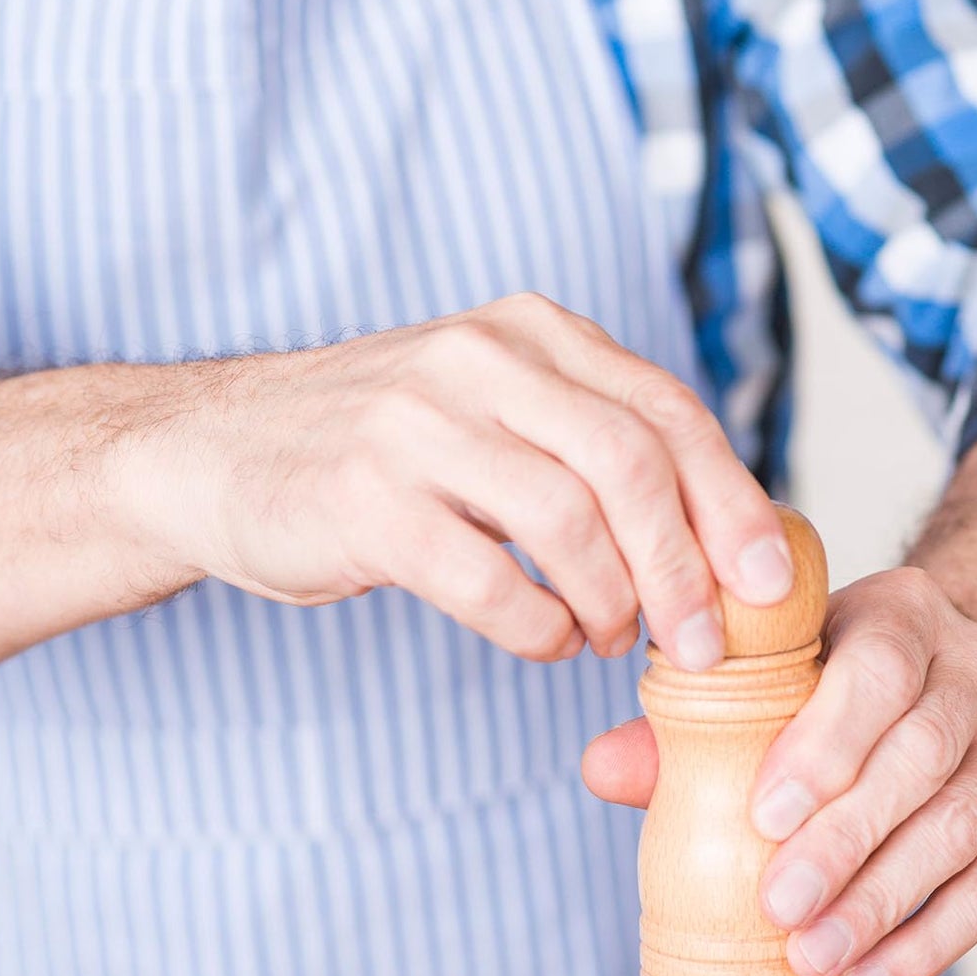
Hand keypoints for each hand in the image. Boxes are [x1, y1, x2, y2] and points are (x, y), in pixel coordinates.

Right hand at [130, 294, 793, 665]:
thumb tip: (716, 532)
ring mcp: (416, 427)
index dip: (731, 503)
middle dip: (687, 569)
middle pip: (632, 466)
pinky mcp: (367, 503)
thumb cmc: (373, 446)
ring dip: (613, 603)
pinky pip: (490, 583)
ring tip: (608, 637)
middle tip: (702, 643)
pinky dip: (538, 630)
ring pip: (570, 523)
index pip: (666, 411)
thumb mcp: (485, 401)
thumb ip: (584, 436)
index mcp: (525, 332)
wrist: (210, 453)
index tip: (766, 581)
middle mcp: (476, 361)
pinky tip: (544, 641)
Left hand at [582, 567, 976, 975]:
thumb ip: (695, 717)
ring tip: (813, 957)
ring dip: (884, 904)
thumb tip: (602, 770)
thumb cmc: (840, 679)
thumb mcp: (777, 669)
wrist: (960, 669)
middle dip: (847, 841)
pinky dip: (931, 942)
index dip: (825, 745)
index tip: (764, 813)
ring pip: (963, 827)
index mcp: (904, 613)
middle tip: (778, 907)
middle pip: (922, 758)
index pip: (878, 672)